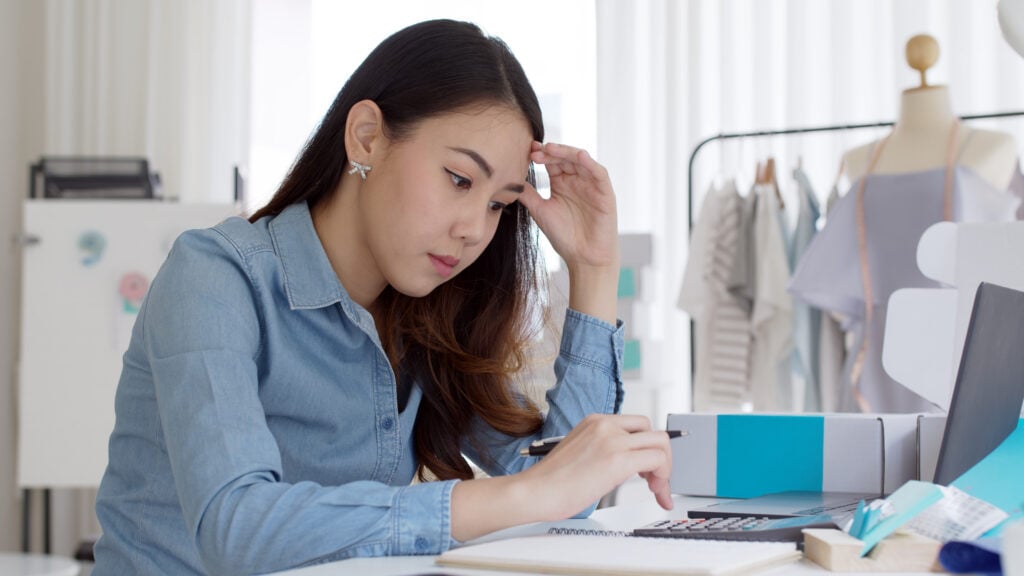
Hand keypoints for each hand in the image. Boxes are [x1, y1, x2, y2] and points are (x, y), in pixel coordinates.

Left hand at [518, 142, 618, 272]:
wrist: (584, 258)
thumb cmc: (564, 236)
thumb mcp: (540, 211)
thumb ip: (528, 195)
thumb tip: (509, 181)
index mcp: (561, 183)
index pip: (551, 162)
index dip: (540, 154)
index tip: (527, 151)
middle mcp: (576, 180)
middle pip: (564, 157)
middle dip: (550, 152)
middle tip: (535, 150)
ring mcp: (591, 185)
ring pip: (581, 160)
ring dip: (566, 152)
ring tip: (551, 149)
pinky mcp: (605, 193)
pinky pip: (599, 173)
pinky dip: (590, 163)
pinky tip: (579, 156)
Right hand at [519, 414, 673, 520]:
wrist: (535, 491)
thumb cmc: (552, 481)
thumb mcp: (581, 452)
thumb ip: (602, 449)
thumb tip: (625, 463)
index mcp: (595, 421)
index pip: (637, 425)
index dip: (648, 448)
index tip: (648, 469)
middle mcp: (605, 425)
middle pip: (653, 431)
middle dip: (662, 458)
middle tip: (653, 481)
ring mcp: (612, 440)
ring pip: (661, 443)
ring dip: (665, 468)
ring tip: (655, 488)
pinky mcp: (617, 459)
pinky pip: (657, 460)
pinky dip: (663, 478)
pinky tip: (654, 492)